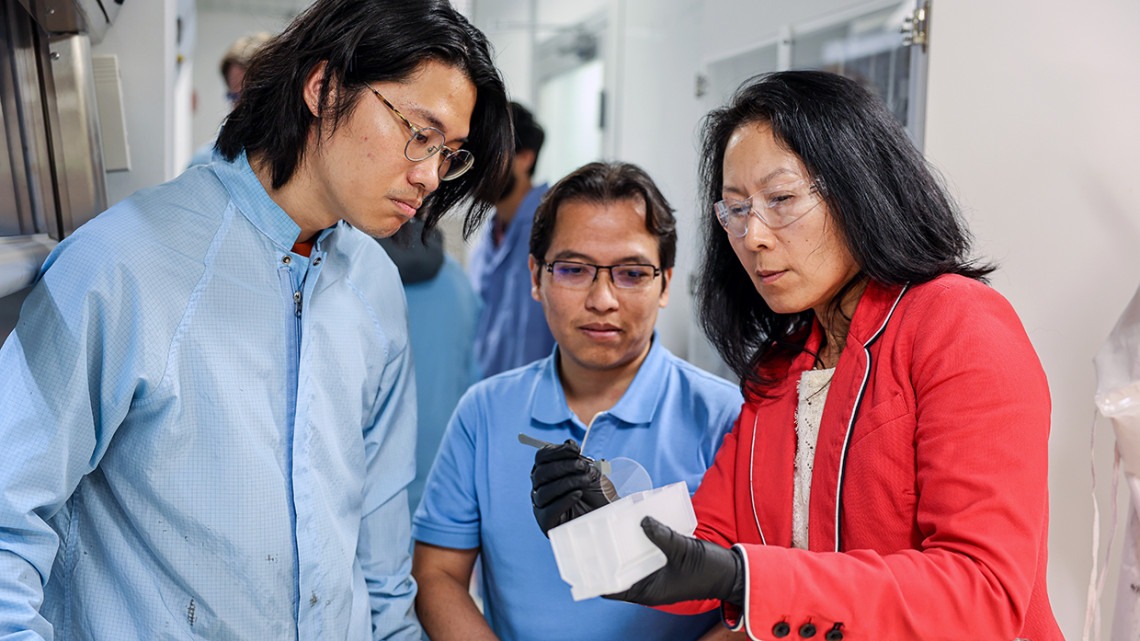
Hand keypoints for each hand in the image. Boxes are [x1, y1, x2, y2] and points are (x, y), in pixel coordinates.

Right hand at [530, 439, 611, 535]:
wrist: (607, 516)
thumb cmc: (596, 494)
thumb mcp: (590, 471)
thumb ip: (577, 457)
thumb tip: (568, 443)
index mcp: (546, 472)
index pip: (541, 457)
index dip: (557, 451)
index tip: (575, 449)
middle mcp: (539, 487)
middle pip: (540, 473)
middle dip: (564, 466)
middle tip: (584, 467)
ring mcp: (540, 505)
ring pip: (544, 491)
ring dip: (567, 482)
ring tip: (586, 481)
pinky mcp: (546, 523)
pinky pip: (548, 510)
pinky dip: (564, 500)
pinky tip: (578, 494)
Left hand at [604, 516, 743, 605]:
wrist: (732, 573)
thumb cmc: (708, 571)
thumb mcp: (683, 550)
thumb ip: (662, 536)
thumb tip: (642, 520)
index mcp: (649, 591)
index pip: (613, 589)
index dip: (596, 578)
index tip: (583, 562)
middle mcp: (649, 584)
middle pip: (618, 572)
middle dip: (606, 557)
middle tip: (593, 537)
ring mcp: (656, 574)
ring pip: (631, 561)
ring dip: (622, 547)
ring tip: (609, 527)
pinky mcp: (663, 563)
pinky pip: (645, 553)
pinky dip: (638, 541)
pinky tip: (634, 524)